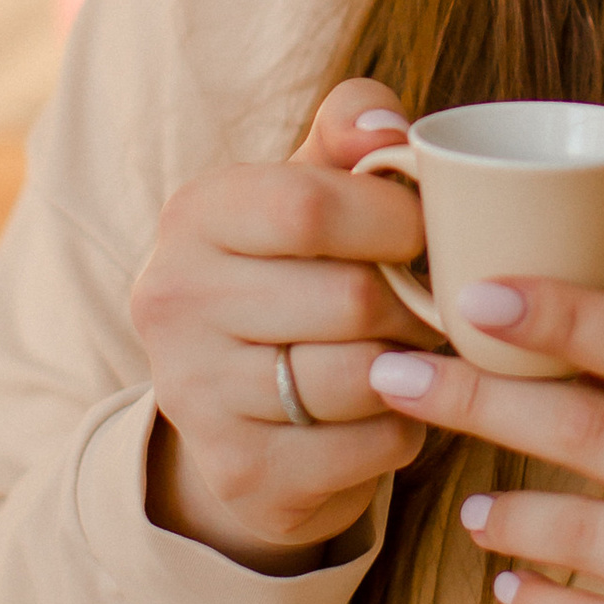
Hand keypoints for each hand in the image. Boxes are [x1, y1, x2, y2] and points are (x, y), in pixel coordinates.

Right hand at [130, 79, 435, 576]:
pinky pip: (370, 447)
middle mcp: (173, 302)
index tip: (425, 232)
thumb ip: (352, 130)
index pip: (310, 207)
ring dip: (413, 369)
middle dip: (415, 304)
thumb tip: (389, 130)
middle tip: (430, 305)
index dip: (395, 220)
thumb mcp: (313, 185)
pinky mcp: (240, 473)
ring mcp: (196, 396)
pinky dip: (402, 429)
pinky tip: (385, 410)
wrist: (241, 405)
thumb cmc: (299, 268)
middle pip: (350, 299)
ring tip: (408, 352)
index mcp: (194, 215)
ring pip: (363, 379)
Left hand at [370, 280, 603, 603]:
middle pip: (595, 432)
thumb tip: (579, 335)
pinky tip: (513, 584)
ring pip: (580, 532)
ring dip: (509, 510)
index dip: (565, 314)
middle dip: (481, 397)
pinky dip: (538, 602)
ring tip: (474, 504)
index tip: (478, 293)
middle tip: (397, 374)